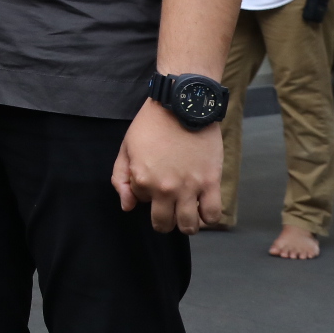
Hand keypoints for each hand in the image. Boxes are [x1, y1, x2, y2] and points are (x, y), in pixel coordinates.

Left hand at [111, 99, 223, 232]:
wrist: (181, 106)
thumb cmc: (151, 124)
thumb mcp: (126, 147)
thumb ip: (120, 178)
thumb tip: (128, 206)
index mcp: (142, 180)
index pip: (141, 201)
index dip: (145, 191)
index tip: (152, 178)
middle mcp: (165, 189)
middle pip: (164, 224)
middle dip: (164, 221)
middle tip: (169, 210)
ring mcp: (189, 188)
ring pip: (189, 226)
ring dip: (186, 224)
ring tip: (186, 213)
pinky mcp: (211, 183)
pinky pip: (212, 215)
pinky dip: (208, 218)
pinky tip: (203, 208)